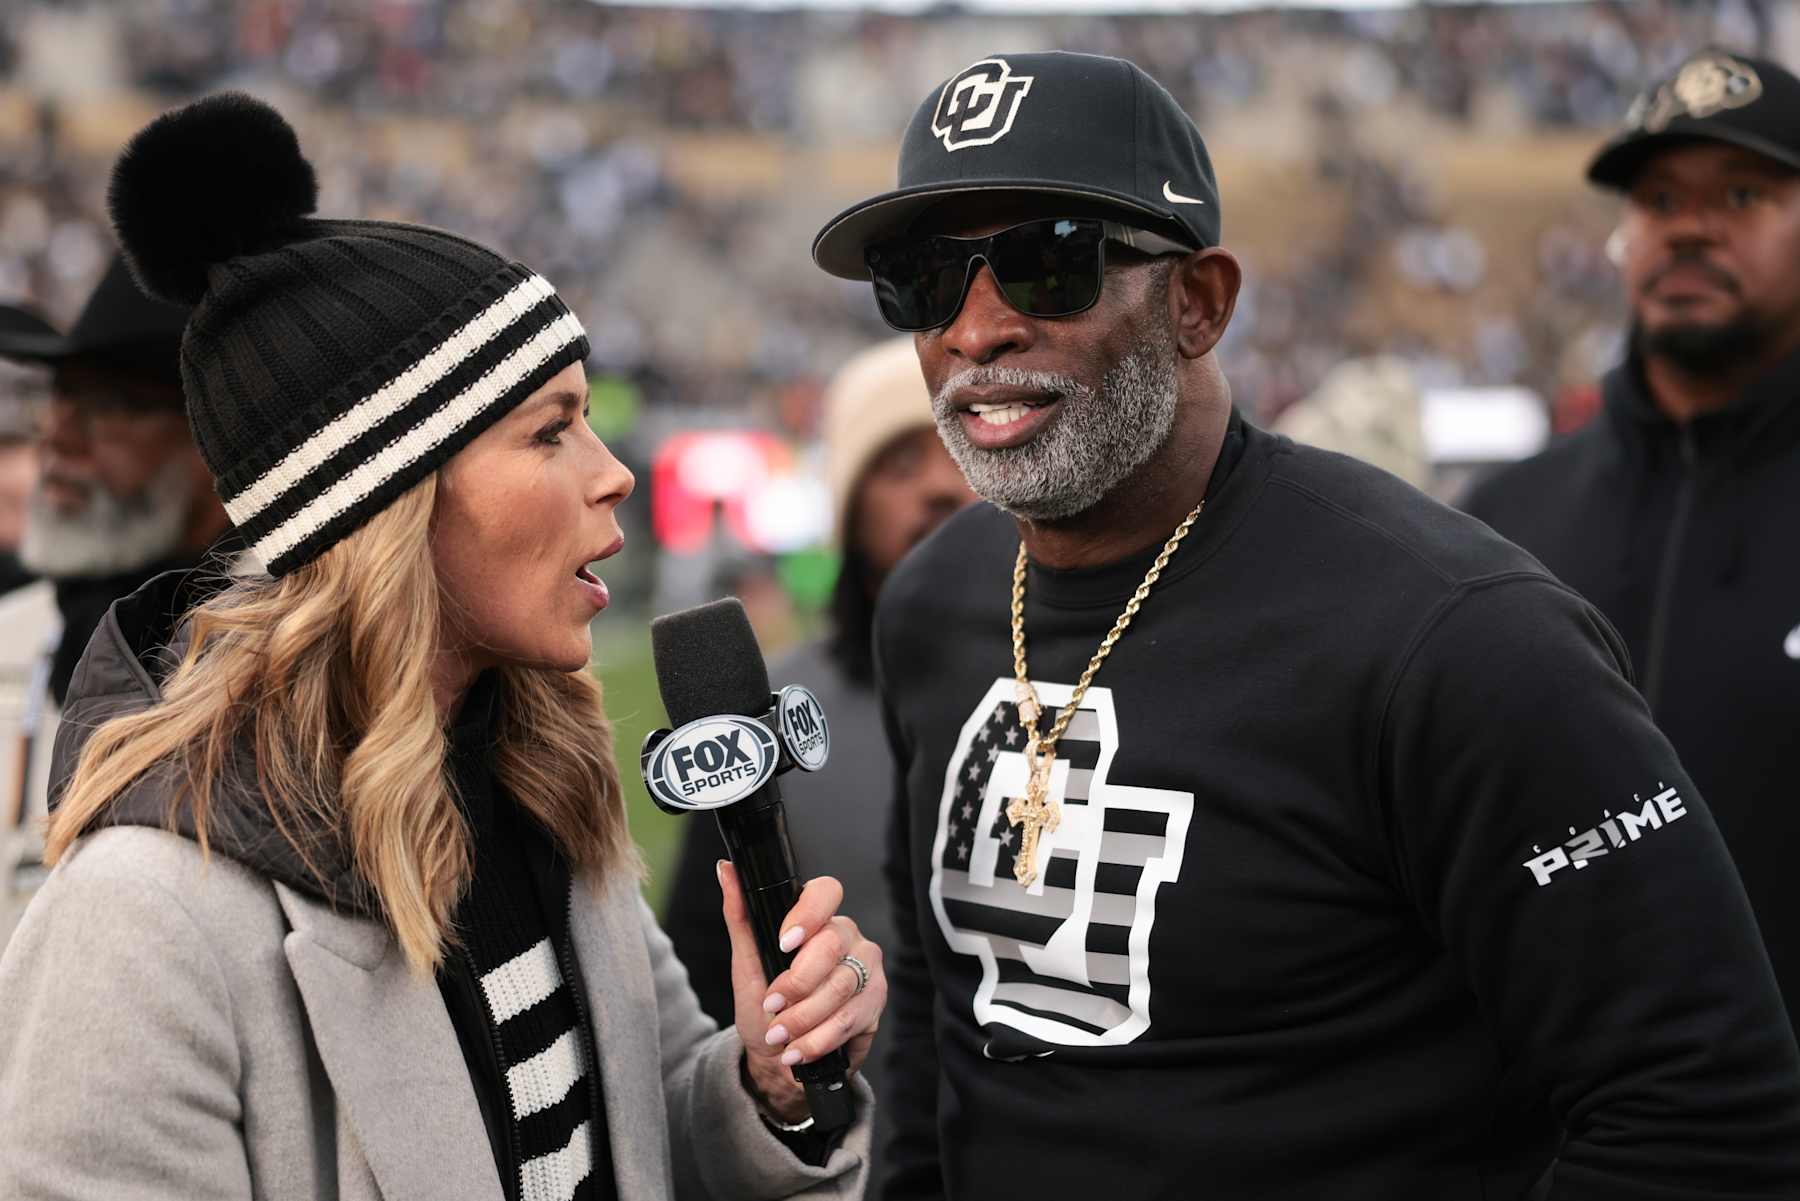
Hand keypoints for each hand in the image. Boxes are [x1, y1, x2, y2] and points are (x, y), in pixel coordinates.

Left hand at [717, 860, 885, 1123]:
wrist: (778, 1058)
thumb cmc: (763, 1006)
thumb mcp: (746, 963)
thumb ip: (740, 916)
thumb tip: (725, 869)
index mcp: (818, 919)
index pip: (826, 892)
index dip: (808, 914)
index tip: (784, 943)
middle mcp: (848, 937)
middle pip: (832, 945)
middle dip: (796, 983)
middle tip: (772, 1005)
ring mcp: (867, 969)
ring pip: (841, 987)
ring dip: (803, 1018)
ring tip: (780, 1035)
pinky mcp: (875, 1004)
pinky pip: (850, 1019)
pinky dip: (819, 1040)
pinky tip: (799, 1051)